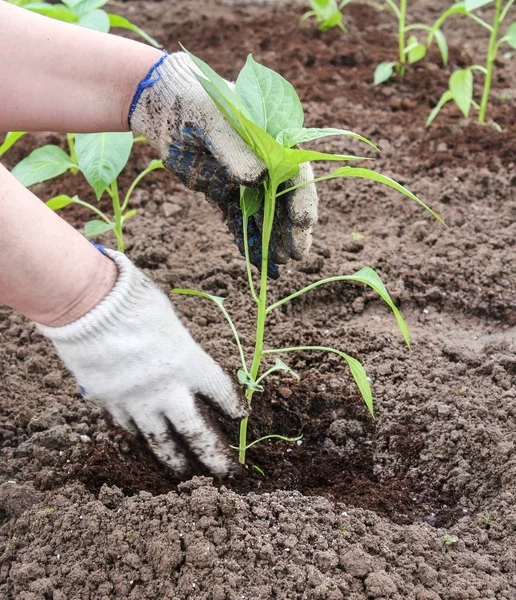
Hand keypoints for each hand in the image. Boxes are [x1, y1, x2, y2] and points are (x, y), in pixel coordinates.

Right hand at [37, 249, 247, 476]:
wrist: (88, 307)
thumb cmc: (134, 302)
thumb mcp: (171, 322)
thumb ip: (181, 348)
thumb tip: (182, 361)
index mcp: (189, 364)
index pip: (220, 393)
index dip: (233, 406)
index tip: (241, 417)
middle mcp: (167, 389)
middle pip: (196, 432)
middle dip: (215, 456)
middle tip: (228, 473)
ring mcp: (137, 401)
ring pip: (160, 441)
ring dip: (175, 460)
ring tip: (185, 475)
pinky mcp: (110, 403)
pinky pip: (129, 428)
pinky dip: (139, 439)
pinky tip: (145, 448)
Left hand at [129, 52, 317, 276]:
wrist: (158, 105)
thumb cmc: (191, 100)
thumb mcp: (212, 119)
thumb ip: (234, 148)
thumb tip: (257, 178)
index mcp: (271, 138)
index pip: (296, 171)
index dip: (302, 199)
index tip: (304, 224)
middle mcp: (262, 161)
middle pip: (283, 198)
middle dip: (290, 227)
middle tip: (294, 255)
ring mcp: (242, 178)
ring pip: (262, 213)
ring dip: (270, 238)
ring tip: (276, 264)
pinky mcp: (222, 191)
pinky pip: (237, 219)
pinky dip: (244, 238)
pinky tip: (254, 259)